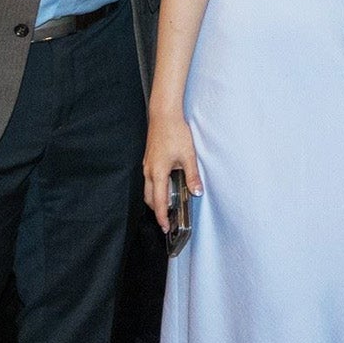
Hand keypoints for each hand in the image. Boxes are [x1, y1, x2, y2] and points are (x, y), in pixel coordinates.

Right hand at [141, 113, 202, 228]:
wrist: (164, 115)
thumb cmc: (175, 133)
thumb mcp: (188, 156)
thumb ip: (192, 176)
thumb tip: (197, 192)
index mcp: (157, 172)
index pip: (157, 201)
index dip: (161, 216)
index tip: (165, 227)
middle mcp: (148, 170)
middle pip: (149, 198)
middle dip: (157, 211)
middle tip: (166, 221)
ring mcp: (147, 165)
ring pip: (148, 188)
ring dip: (155, 199)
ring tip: (167, 206)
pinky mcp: (149, 159)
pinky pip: (149, 179)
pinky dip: (155, 188)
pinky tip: (166, 186)